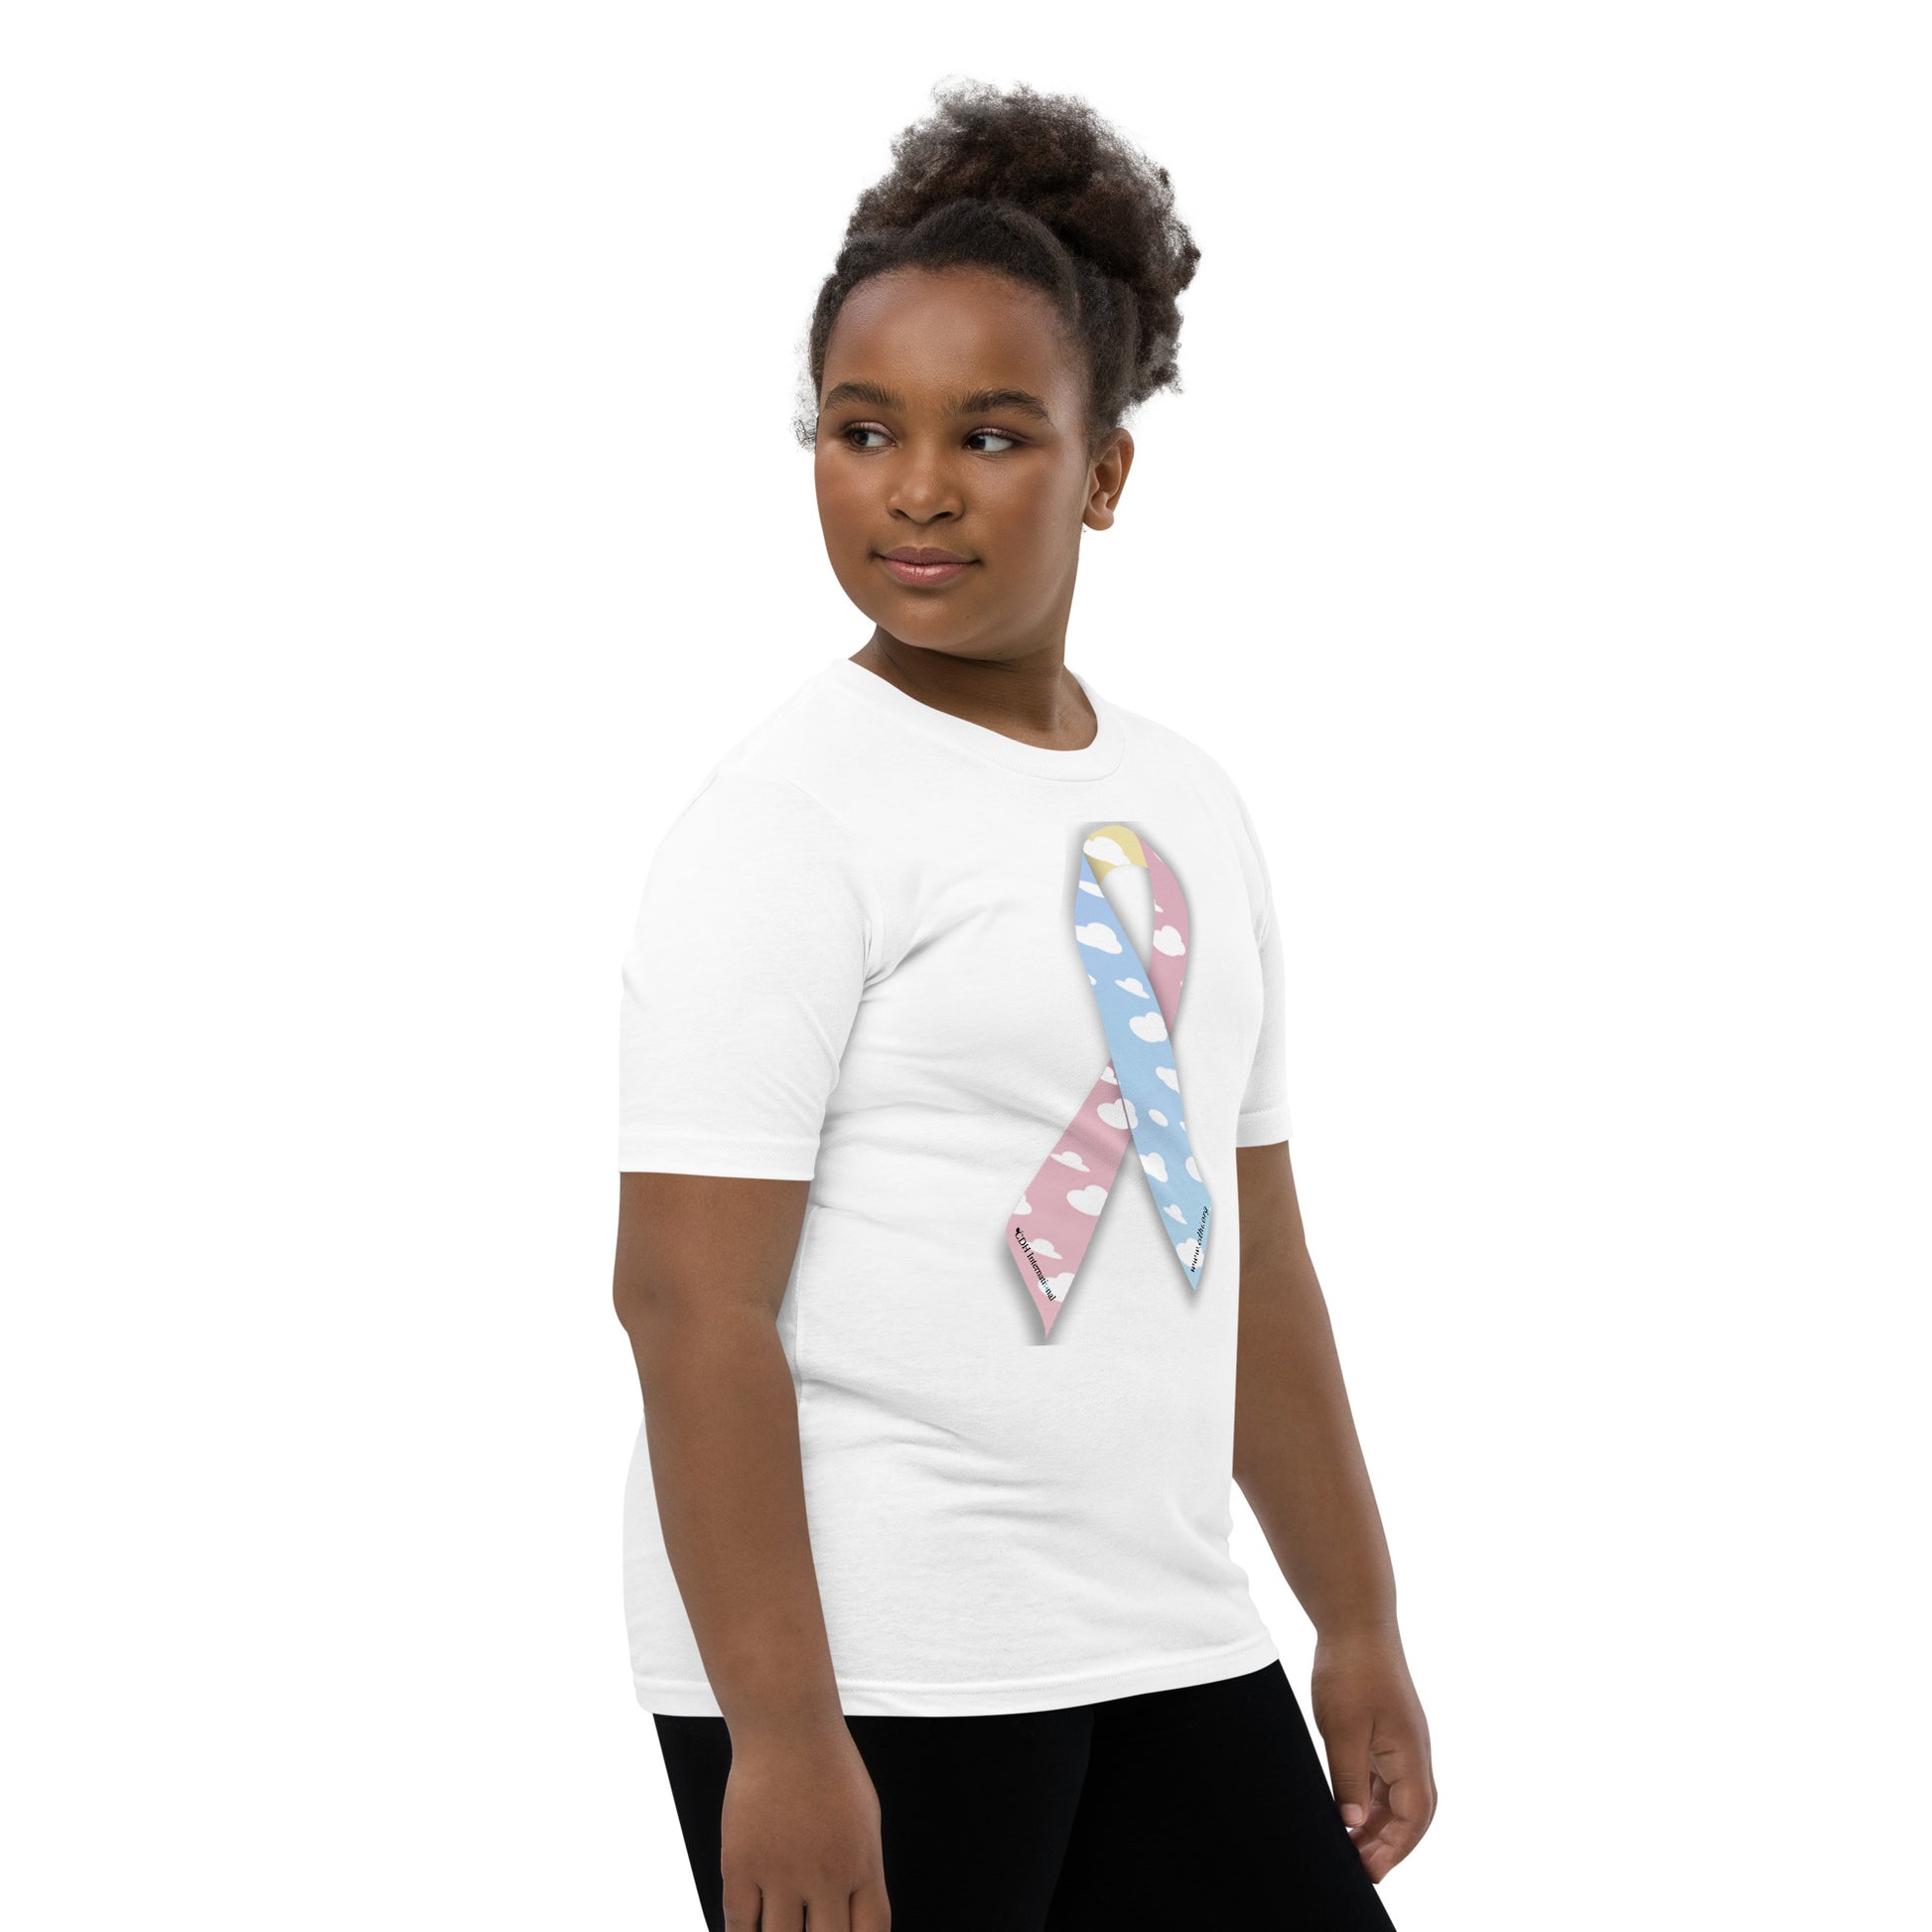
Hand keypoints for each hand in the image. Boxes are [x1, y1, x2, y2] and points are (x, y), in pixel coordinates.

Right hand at [719, 1720, 890, 1930]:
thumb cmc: (829, 1768)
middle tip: (810, 1929)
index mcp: (862, 1864)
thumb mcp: (865, 1819)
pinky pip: (739, 1926)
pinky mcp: (740, 1865)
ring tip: (782, 1926)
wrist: (786, 1728)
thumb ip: (862, 1874)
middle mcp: (825, 1875)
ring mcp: (780, 1873)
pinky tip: (750, 1929)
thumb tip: (856, 1920)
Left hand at [1309, 1623, 1436, 1883]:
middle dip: (1391, 1844)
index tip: (1370, 1872)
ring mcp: (1400, 1740)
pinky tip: (1347, 1808)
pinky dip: (1370, 1798)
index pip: (1413, 1817)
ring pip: (1397, 1795)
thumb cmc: (1350, 1671)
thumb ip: (1348, 1779)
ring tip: (1349, 1846)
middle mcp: (1412, 1751)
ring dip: (1378, 1823)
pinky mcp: (1385, 1730)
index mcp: (1409, 1754)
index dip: (1394, 1848)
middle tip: (1360, 1868)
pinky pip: (1384, 1776)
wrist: (1356, 1622)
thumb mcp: (1342, 1729)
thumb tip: (1352, 1824)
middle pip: (1412, 1812)